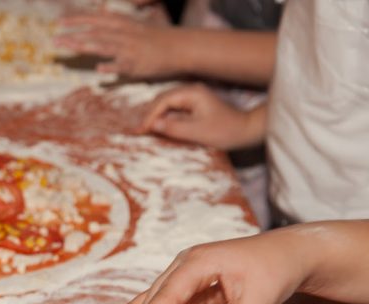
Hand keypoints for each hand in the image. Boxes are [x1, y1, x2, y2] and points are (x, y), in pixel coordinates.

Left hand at [57, 14, 179, 78]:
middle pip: (95, 32)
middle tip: (54, 40)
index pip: (96, 19)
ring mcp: (130, 49)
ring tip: (69, 46)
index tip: (59, 22)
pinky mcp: (137, 64)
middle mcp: (124, 34)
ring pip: (105, 45)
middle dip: (74, 35)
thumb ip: (116, 24)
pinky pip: (122, 65)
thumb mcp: (135, 26)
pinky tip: (99, 70)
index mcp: (123, 24)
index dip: (77, 19)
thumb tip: (101, 15)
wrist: (181, 47)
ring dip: (86, 46)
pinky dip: (111, 67)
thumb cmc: (157, 39)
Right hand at [141, 84, 263, 149]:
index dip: (149, 115)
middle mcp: (191, 90)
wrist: (246, 130)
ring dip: (154, 115)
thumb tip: (152, 125)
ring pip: (166, 103)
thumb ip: (174, 127)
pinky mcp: (194, 104)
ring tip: (143, 129)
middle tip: (137, 130)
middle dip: (148, 114)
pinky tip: (156, 126)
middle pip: (162, 99)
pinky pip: (172, 108)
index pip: (163, 101)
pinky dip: (162, 116)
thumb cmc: (225, 131)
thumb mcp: (197, 132)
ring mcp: (192, 96)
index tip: (139, 130)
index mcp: (192, 93)